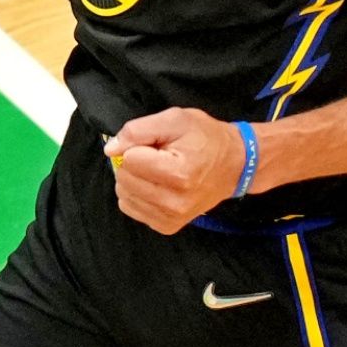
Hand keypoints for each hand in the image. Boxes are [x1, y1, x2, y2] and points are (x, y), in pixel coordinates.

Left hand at [104, 109, 246, 233]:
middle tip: (159, 157)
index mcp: (178, 173)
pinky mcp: (167, 226)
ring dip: (135, 180)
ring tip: (159, 171)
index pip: (129, 159)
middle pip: (124, 178)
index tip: (158, 145)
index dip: (139, 146)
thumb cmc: (206, 138)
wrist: (235, 166)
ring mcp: (171, 217)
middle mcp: (173, 201)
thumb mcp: (176, 120)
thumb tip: (110, 149)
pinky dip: (138, 195)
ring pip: (124, 195)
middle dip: (135, 163)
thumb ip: (139, 130)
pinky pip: (132, 208)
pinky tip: (157, 186)